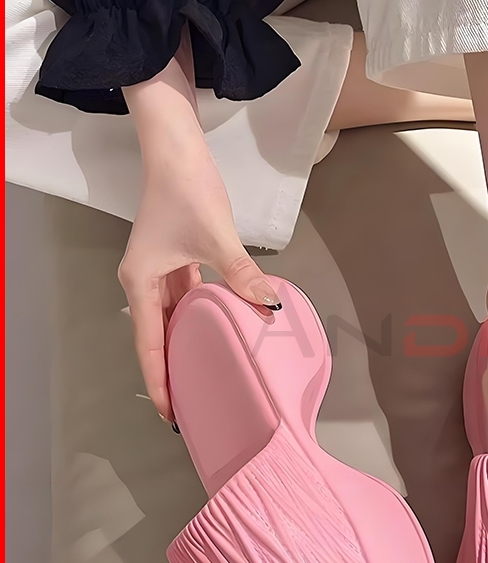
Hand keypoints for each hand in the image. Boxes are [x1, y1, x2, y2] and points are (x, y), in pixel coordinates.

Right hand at [119, 60, 278, 422]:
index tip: (170, 414)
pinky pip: (185, 302)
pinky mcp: (176, 260)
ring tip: (203, 379)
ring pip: (172, 321)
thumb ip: (240, 275)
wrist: (177, 148)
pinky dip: (198, 321)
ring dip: (185, 348)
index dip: (160, 380)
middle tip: (191, 408)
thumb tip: (271, 306)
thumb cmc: (186, 190)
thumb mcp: (215, 237)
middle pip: (157, 337)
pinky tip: (217, 336)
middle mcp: (145, 282)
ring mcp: (160, 272)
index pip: (149, 344)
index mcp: (141, 282)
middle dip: (172, 371)